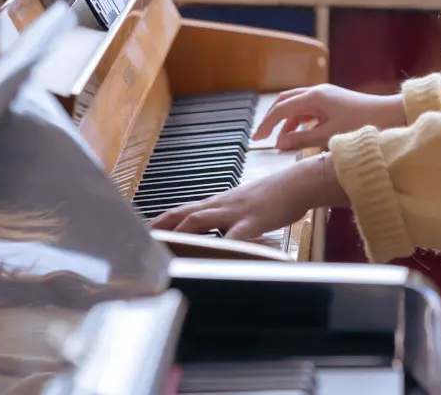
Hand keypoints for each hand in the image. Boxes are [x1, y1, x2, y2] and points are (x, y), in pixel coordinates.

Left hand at [148, 160, 316, 240]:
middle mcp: (222, 205)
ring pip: (199, 219)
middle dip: (161, 227)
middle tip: (141, 240)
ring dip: (178, 232)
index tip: (146, 231)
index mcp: (221, 202)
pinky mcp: (252, 221)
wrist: (299, 182)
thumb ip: (232, 218)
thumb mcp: (249, 206)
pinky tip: (211, 257)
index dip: (163, 220)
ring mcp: (235, 212)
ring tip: (161, 246)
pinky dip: (220, 245)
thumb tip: (223, 232)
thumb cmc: (278, 195)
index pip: (185, 209)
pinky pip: (234, 235)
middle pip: (183, 213)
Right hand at [254, 85, 405, 150]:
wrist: (387, 114)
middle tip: (261, 137)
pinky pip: (308, 109)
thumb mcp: (328, 135)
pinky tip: (298, 135)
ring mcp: (325, 96)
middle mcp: (317, 92)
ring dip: (286, 122)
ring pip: (297, 106)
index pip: (281, 109)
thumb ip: (301, 140)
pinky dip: (299, 121)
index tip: (256, 139)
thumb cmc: (361, 123)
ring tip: (281, 142)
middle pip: (285, 102)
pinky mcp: (332, 102)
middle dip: (272, 118)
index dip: (266, 124)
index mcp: (315, 97)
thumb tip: (279, 144)